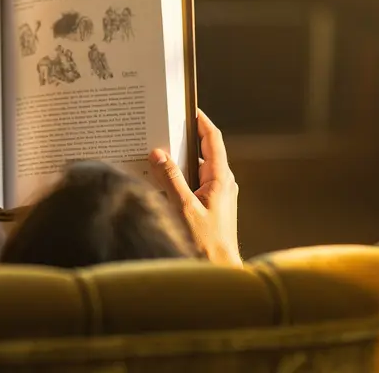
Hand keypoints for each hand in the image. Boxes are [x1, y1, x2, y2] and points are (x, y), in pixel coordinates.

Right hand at [148, 109, 241, 266]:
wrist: (219, 272)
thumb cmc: (205, 244)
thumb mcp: (183, 208)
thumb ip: (170, 179)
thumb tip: (157, 153)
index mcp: (221, 178)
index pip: (212, 139)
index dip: (201, 121)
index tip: (187, 108)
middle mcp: (222, 184)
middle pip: (202, 152)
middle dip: (183, 139)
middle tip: (163, 127)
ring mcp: (217, 196)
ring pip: (196, 169)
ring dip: (178, 162)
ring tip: (156, 153)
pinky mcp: (210, 207)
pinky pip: (193, 184)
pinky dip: (179, 178)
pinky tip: (161, 182)